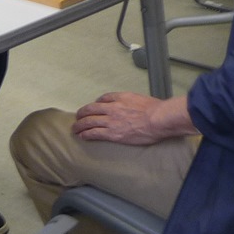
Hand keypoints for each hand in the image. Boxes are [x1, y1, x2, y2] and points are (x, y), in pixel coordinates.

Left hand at [71, 91, 192, 145]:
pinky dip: (86, 134)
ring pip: (89, 122)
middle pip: (91, 110)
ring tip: (75, 129)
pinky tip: (82, 136)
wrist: (158, 119)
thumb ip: (129, 99)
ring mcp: (111, 121)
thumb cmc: (155, 109)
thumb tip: (124, 102)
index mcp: (119, 98)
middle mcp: (111, 108)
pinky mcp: (113, 134)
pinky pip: (95, 133)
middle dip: (82, 114)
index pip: (102, 99)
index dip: (96, 104)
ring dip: (80, 125)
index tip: (93, 108)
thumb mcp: (139, 97)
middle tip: (77, 118)